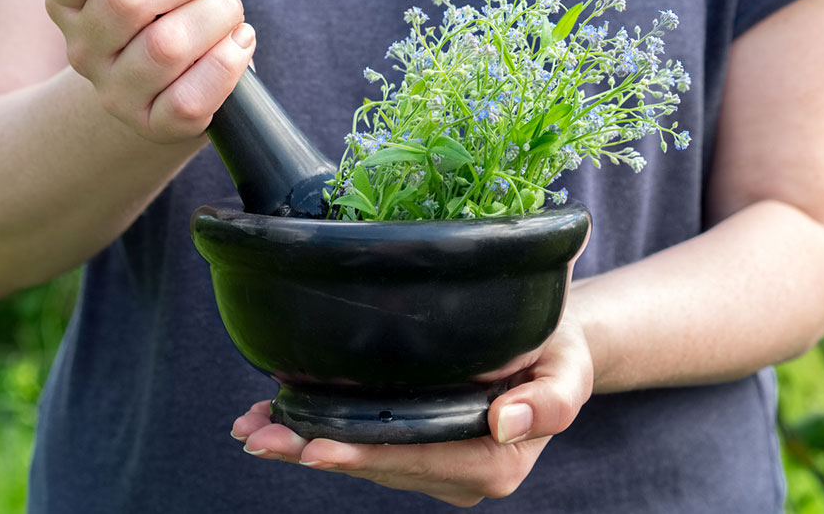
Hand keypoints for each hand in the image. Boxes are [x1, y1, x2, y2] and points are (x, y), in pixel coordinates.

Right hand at [45, 0, 254, 143]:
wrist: (167, 89)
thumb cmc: (160, 11)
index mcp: (67, 0)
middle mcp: (83, 50)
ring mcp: (117, 94)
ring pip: (168, 47)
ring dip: (216, 17)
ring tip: (229, 12)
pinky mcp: (157, 126)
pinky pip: (192, 99)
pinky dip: (227, 63)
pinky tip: (238, 43)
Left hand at [230, 310, 593, 506]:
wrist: (553, 349)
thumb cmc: (560, 353)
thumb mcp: (569, 370)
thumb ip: (550, 402)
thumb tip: (504, 424)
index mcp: (493, 463)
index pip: (418, 460)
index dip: (364, 456)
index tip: (314, 449)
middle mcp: (459, 474)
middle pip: (379, 465)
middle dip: (315, 452)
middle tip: (257, 435)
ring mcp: (436, 467)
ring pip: (365, 460)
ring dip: (306, 446)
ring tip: (254, 427)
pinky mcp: (419, 451)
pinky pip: (367, 448)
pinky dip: (321, 436)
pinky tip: (278, 422)